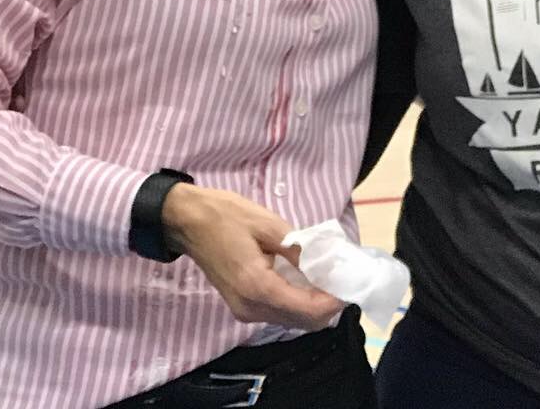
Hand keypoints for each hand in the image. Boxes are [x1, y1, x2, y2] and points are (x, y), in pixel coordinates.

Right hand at [162, 184, 342, 330]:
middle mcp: (250, 308)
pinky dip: (299, 302)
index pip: (306, 309)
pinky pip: (279, 312)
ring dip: (315, 305)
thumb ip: (299, 249)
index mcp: (257, 287)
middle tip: (344, 277)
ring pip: (292, 320)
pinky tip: (309, 280)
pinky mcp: (242, 306)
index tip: (351, 282)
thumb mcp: (269, 226)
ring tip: (331, 276)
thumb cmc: (227, 217)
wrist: (188, 222)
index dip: (333, 300)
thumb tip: (327, 262)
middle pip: (302, 321)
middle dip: (328, 304)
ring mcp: (244, 310)